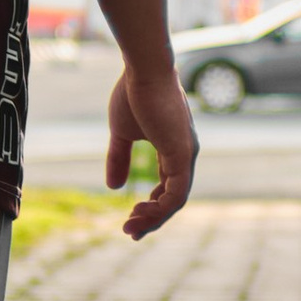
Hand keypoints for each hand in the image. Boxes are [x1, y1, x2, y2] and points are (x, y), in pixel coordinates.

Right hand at [105, 56, 196, 236]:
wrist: (143, 69)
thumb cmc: (133, 92)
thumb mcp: (121, 133)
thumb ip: (119, 159)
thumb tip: (113, 187)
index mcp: (173, 149)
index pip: (168, 187)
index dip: (151, 206)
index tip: (129, 216)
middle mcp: (185, 154)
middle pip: (173, 198)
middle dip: (152, 218)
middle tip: (130, 231)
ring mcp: (186, 155)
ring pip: (176, 200)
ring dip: (153, 218)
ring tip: (131, 226)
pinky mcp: (182, 154)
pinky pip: (176, 193)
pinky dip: (160, 209)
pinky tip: (141, 213)